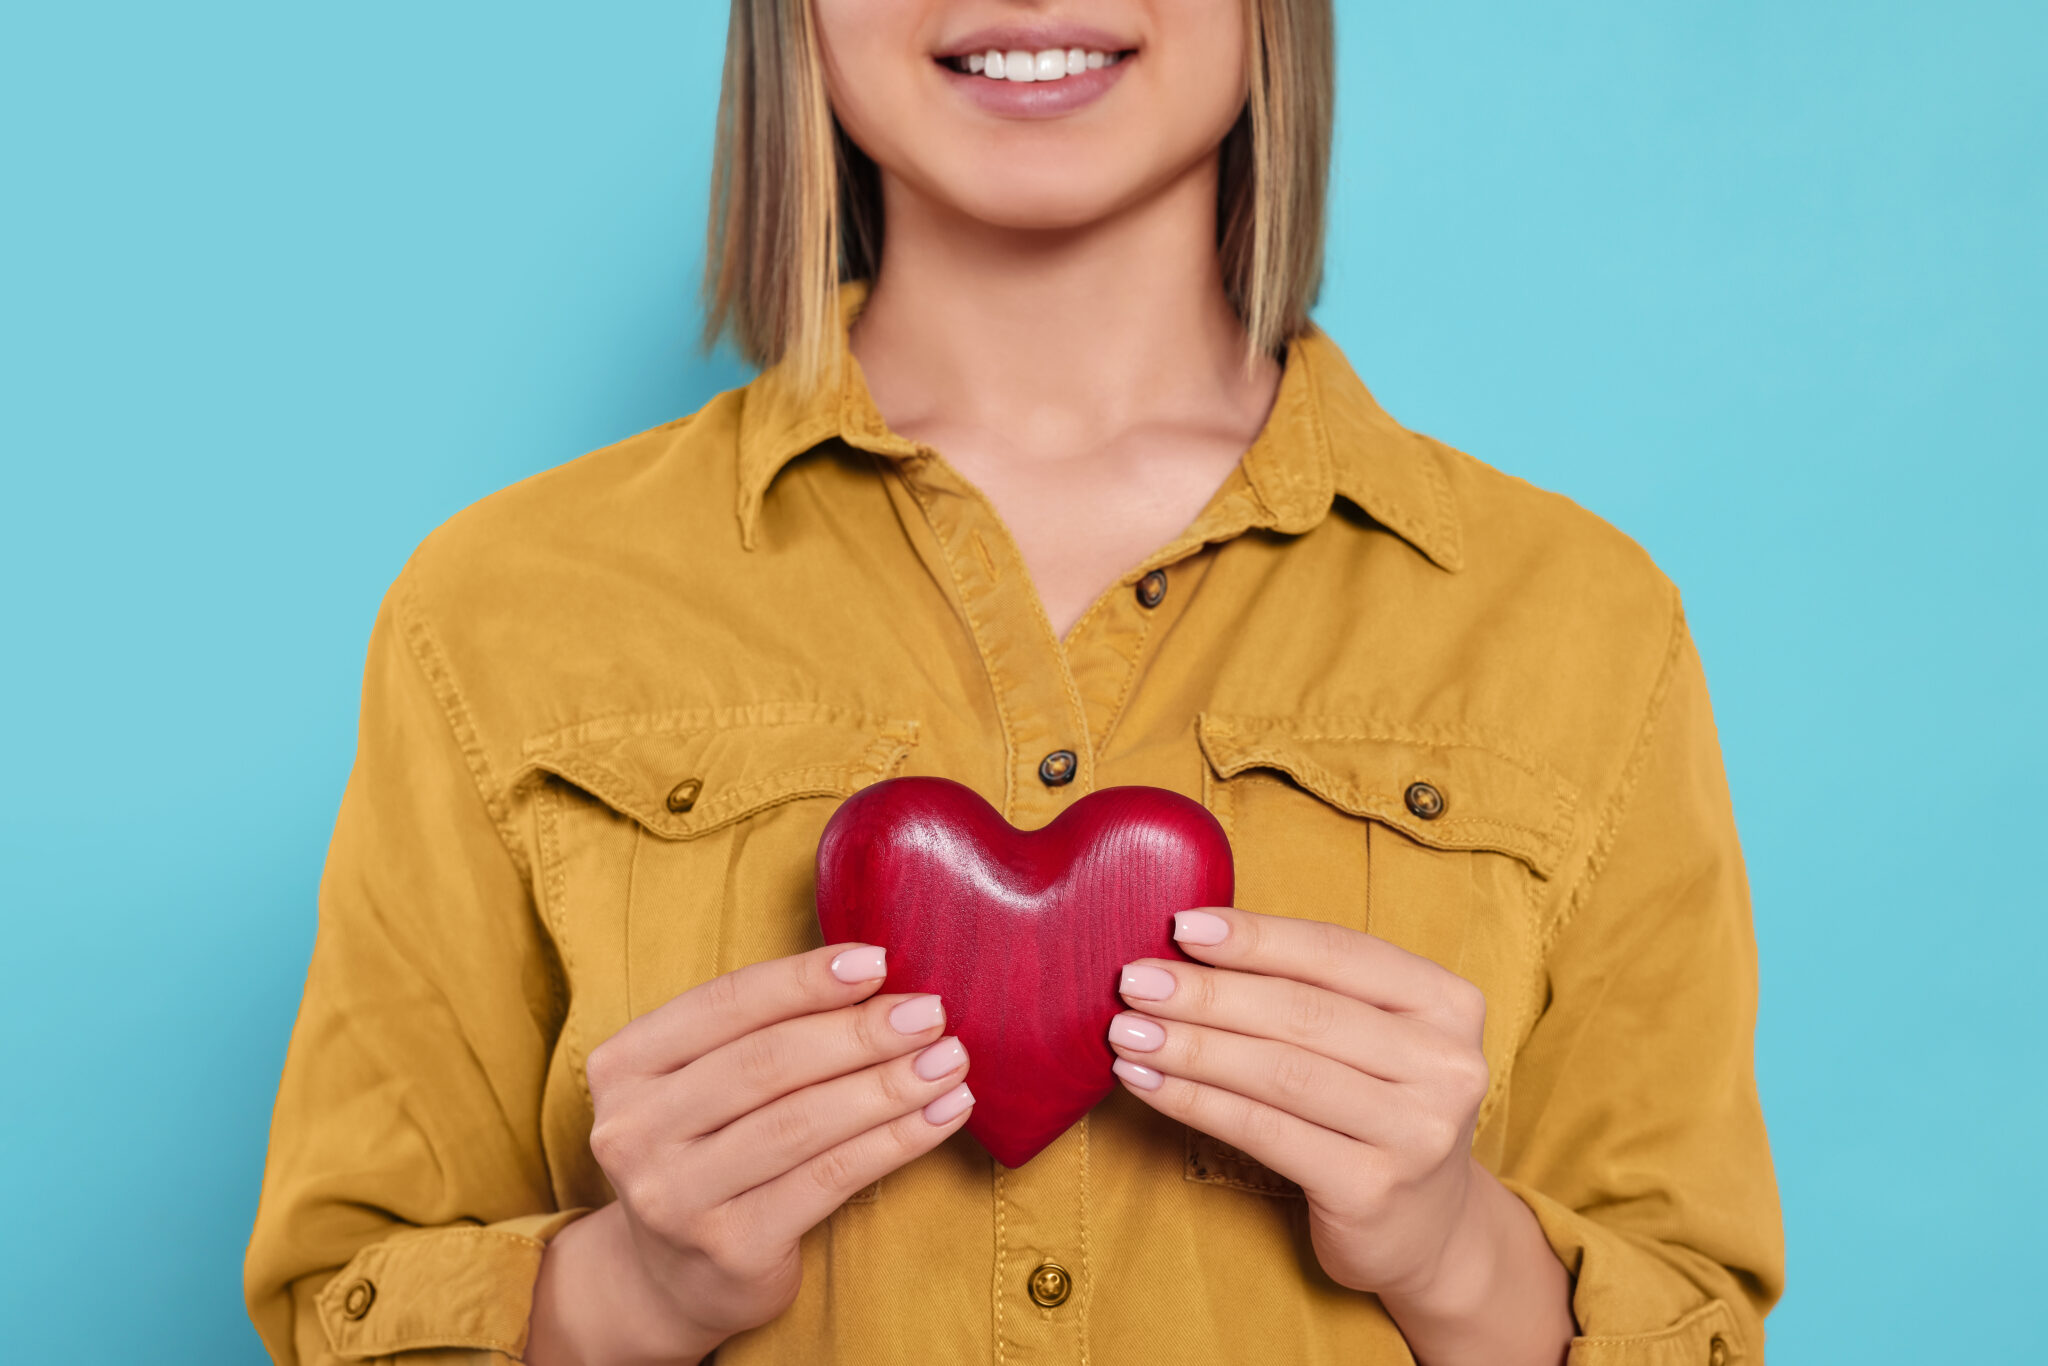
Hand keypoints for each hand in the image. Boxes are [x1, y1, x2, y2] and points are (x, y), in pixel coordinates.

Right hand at [527, 943, 974, 1365]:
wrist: (668, 1279)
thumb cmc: (707, 1150)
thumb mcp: (701, 1083)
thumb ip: (759, 1030)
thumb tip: (873, 975)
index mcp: (623, 1065)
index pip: (724, 1004)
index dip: (805, 979)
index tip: (879, 961)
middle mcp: (634, 1130)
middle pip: (767, 1063)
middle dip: (859, 1032)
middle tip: (930, 1013)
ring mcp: (675, 1196)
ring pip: (802, 1123)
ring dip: (888, 1085)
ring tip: (949, 1061)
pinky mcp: (729, 1248)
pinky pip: (828, 1179)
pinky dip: (895, 1141)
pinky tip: (941, 1115)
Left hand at [1106, 907, 1572, 1365]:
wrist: (1429, 1229)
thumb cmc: (1378, 1108)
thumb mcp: (1374, 1038)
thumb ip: (1312, 988)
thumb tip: (1192, 942)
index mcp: (1449, 1004)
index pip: (1338, 953)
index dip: (1256, 936)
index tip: (1181, 924)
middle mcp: (1447, 1066)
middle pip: (1304, 1013)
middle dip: (1208, 992)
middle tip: (1134, 981)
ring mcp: (1416, 1133)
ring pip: (1280, 1072)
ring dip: (1191, 1046)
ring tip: (1127, 1030)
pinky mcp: (1372, 1190)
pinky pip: (1263, 1131)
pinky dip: (1194, 1101)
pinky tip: (1147, 1081)